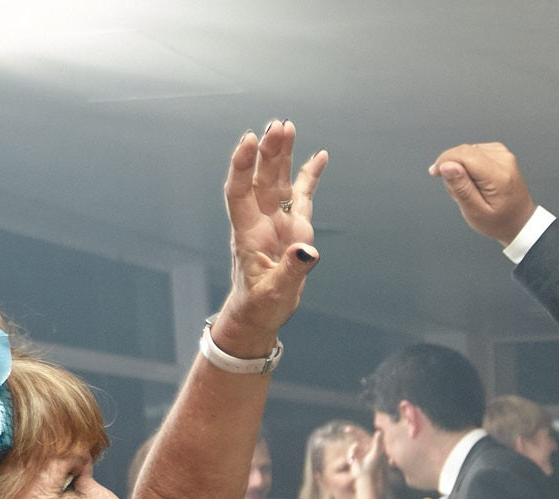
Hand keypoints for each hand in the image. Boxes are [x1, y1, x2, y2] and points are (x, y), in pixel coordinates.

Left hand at [211, 120, 326, 354]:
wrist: (260, 311)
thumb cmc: (261, 304)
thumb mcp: (275, 293)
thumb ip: (291, 271)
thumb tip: (308, 251)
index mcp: (248, 233)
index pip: (239, 191)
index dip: (242, 165)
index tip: (249, 141)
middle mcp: (261, 220)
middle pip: (262, 178)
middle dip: (269, 151)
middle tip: (279, 126)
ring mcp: (278, 220)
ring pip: (279, 180)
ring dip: (283, 154)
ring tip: (288, 127)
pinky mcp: (294, 226)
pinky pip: (302, 195)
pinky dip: (310, 175)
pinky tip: (319, 156)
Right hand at [355, 431, 388, 483]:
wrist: (366, 478)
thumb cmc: (373, 467)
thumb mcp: (376, 453)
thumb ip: (378, 443)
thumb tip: (379, 432)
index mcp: (375, 445)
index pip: (368, 435)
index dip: (363, 430)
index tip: (359, 426)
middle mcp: (369, 447)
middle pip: (359, 437)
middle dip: (353, 432)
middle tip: (346, 429)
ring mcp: (362, 452)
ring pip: (353, 446)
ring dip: (352, 451)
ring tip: (352, 458)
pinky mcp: (357, 457)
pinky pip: (351, 452)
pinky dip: (350, 456)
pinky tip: (351, 461)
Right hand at [428, 141, 536, 243]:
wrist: (521, 222)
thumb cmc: (501, 222)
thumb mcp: (476, 212)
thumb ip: (461, 188)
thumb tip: (447, 165)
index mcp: (499, 176)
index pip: (464, 154)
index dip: (445, 160)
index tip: (435, 173)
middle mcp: (504, 160)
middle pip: (465, 151)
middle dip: (452, 166)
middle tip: (456, 190)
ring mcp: (504, 155)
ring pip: (468, 151)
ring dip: (461, 167)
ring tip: (468, 189)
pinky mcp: (500, 153)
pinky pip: (475, 152)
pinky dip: (469, 165)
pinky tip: (474, 181)